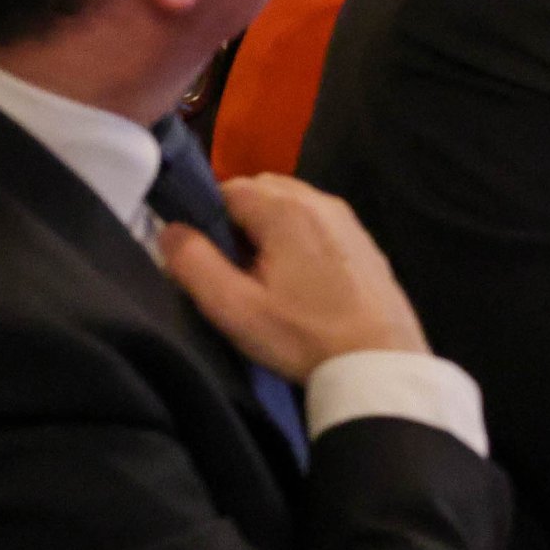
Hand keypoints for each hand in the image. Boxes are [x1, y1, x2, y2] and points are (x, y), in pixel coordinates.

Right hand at [163, 176, 428, 372]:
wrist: (380, 361)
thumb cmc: (303, 336)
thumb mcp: (235, 307)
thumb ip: (194, 263)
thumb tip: (169, 229)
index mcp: (287, 209)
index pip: (227, 188)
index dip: (206, 218)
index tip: (204, 257)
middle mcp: (321, 202)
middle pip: (261, 191)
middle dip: (237, 221)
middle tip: (232, 269)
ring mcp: (348, 221)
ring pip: (290, 206)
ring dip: (267, 230)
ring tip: (262, 278)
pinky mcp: (364, 242)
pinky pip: (317, 224)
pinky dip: (297, 239)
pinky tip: (296, 281)